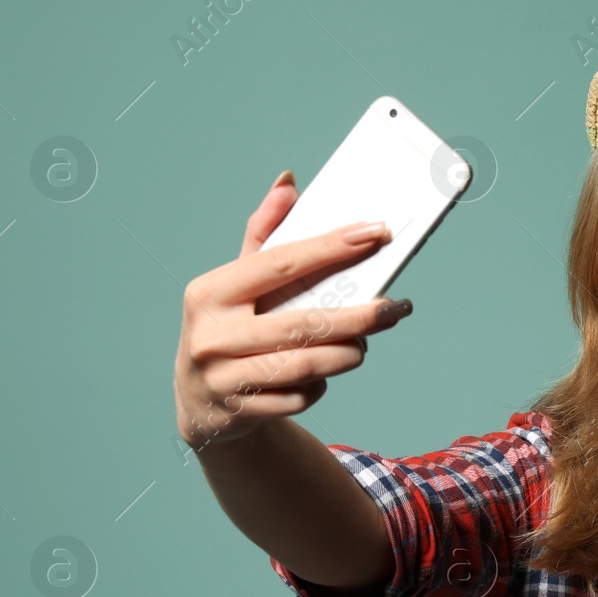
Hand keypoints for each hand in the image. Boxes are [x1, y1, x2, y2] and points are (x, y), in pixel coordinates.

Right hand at [172, 169, 411, 451]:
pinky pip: (299, 397)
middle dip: (359, 316)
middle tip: (396, 307)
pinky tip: (324, 375)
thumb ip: (263, 234)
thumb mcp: (236, 284)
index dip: (331, 247)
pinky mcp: (239, 412)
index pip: (280, 262)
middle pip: (303, 323)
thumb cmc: (229, 329)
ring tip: (365, 342)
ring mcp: (223, 378)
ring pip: (306, 365)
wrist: (201, 404)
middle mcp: (211, 335)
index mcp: (210, 292)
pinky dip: (320, 386)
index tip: (376, 233)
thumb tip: (288, 184)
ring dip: (347, 354)